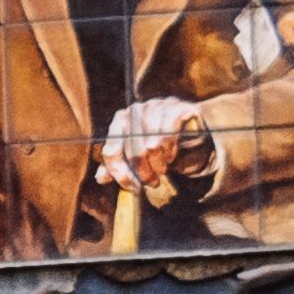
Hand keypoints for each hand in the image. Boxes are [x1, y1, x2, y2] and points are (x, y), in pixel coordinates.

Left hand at [96, 99, 214, 197]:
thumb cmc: (160, 148)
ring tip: (162, 170)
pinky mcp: (177, 108)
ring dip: (158, 162)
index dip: (120, 172)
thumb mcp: (137, 159)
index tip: (133, 187)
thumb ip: (118, 166)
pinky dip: (169, 149)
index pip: (111, 150)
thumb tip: (101, 178)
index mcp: (119, 121)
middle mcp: (135, 110)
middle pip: (131, 148)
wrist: (192, 134)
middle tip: (152, 182)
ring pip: (150, 142)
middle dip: (142, 170)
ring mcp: (157, 106)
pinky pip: (169, 133)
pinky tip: (171, 156)